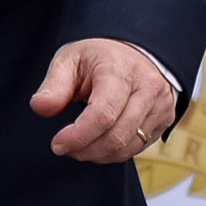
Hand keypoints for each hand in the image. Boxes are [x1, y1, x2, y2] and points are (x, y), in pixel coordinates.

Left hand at [29, 38, 181, 163]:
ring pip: (129, 146)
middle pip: (117, 135)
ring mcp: (161, 105)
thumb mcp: (69, 60)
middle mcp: (148, 87)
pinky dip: (114, 153)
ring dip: (98, 154)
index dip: (78, 136)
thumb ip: (53, 85)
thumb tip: (39, 107)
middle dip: (86, 149)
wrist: (132, 51)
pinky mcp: (165, 119)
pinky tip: (97, 144)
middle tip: (64, 148)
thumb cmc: (97, 57)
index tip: (57, 144)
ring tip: (78, 146)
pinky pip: (139, 147)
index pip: (103, 114)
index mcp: (121, 70)